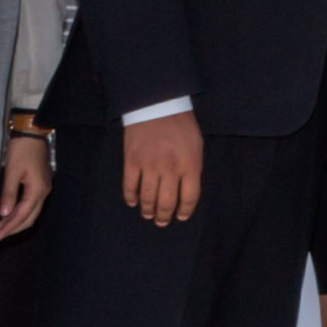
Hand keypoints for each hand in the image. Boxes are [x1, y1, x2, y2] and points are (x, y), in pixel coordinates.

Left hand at [0, 129, 52, 241]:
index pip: (22, 216)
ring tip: (0, 227)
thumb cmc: (21, 149)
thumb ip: (8, 193)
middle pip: (29, 218)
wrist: (32, 132)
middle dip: (12, 229)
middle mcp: (44, 192)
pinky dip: (20, 212)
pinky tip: (8, 213)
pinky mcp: (40, 184)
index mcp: (37, 190)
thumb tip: (3, 214)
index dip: (8, 228)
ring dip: (16, 222)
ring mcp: (43, 188)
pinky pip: (31, 205)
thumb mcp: (12, 171)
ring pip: (31, 213)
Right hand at [124, 109, 205, 226]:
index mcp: (190, 164)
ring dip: (148, 210)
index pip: (190, 197)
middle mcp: (170, 168)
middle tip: (162, 222)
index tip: (180, 217)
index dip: (185, 211)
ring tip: (148, 214)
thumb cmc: (181, 125)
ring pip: (147, 198)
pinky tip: (133, 201)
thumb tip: (186, 190)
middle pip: (167, 202)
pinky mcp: (131, 161)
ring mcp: (149, 166)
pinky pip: (130, 186)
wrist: (158, 104)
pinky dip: (130, 197)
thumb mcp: (196, 145)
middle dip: (164, 216)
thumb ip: (192, 168)